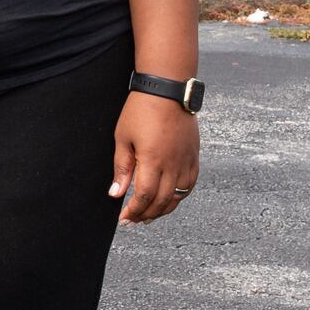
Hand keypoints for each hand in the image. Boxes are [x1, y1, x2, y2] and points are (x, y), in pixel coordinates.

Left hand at [109, 91, 198, 223]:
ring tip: (150, 215)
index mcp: (153, 161)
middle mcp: (173, 164)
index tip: (124, 218)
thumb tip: (116, 194)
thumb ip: (121, 168)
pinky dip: (180, 196)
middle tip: (134, 220)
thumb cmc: (141, 110)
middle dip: (146, 215)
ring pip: (178, 196)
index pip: (144, 197)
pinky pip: (190, 184)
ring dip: (163, 209)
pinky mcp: (194, 156)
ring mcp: (186, 161)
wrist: (167, 89)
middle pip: (162, 201)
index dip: (134, 211)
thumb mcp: (123, 138)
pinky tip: (170, 199)